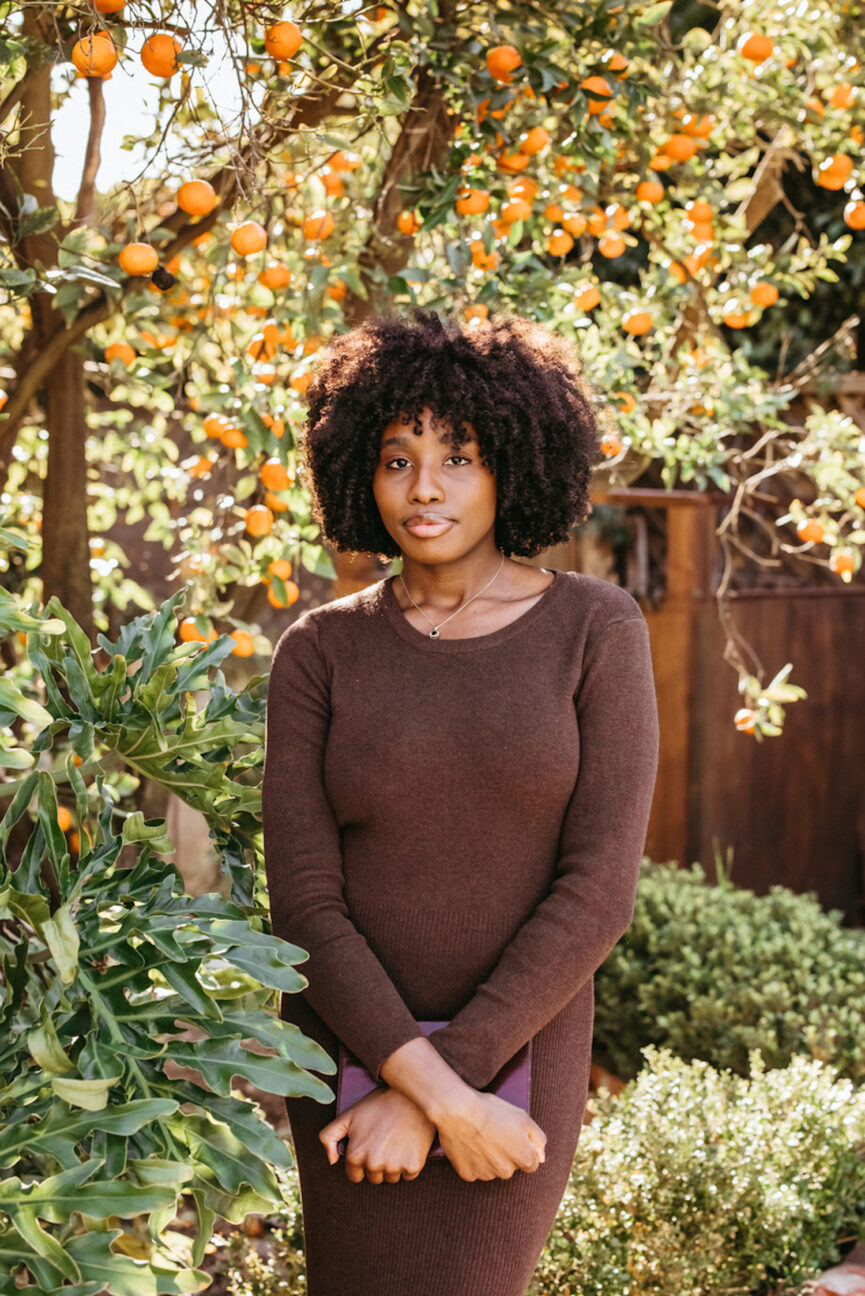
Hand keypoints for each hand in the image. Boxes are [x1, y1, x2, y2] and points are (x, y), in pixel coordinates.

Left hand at [319, 1086, 437, 1183]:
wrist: (412, 1096)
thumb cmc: (379, 1104)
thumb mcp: (348, 1115)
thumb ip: (329, 1137)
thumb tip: (332, 1161)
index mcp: (356, 1155)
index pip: (355, 1175)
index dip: (362, 1162)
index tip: (370, 1146)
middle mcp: (373, 1164)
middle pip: (374, 1177)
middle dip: (377, 1164)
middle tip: (385, 1140)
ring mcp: (394, 1166)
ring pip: (391, 1177)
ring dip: (394, 1165)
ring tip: (397, 1141)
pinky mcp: (413, 1165)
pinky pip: (409, 1174)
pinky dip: (410, 1163)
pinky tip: (409, 1144)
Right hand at [435, 1089, 546, 1181]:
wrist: (459, 1111)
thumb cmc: (492, 1111)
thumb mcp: (524, 1117)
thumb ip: (539, 1139)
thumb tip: (542, 1157)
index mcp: (524, 1159)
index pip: (531, 1163)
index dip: (522, 1148)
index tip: (512, 1137)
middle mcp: (507, 1172)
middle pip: (511, 1167)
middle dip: (506, 1154)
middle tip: (495, 1133)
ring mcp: (486, 1175)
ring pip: (492, 1169)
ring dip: (489, 1158)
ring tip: (480, 1136)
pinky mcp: (468, 1174)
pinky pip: (474, 1170)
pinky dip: (472, 1160)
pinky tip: (469, 1144)